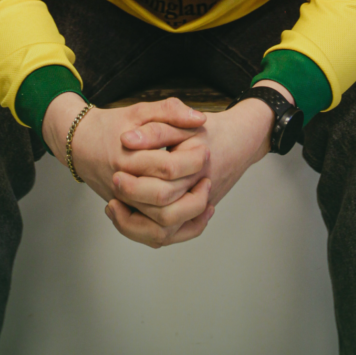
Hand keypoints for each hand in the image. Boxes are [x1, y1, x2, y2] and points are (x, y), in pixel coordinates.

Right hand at [43, 93, 212, 244]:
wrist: (80, 145)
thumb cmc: (112, 126)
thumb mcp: (140, 110)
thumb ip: (170, 110)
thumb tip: (199, 118)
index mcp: (127, 158)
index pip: (167, 167)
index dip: (193, 160)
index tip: (206, 150)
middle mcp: (123, 187)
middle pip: (165, 201)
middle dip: (194, 191)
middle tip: (207, 177)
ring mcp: (124, 205)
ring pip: (160, 228)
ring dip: (189, 215)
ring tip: (205, 197)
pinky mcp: (128, 215)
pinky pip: (153, 236)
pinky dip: (178, 231)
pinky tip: (197, 214)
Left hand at [110, 80, 293, 238]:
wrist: (241, 139)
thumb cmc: (210, 129)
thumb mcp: (183, 120)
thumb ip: (159, 124)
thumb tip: (127, 139)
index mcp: (198, 161)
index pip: (165, 172)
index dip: (138, 172)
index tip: (116, 168)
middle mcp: (200, 188)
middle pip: (165, 209)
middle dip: (134, 198)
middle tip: (114, 183)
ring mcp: (199, 205)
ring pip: (165, 230)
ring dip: (135, 224)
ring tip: (114, 205)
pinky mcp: (196, 215)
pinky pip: (171, 234)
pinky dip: (147, 230)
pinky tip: (129, 214)